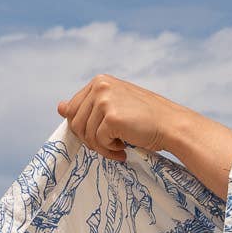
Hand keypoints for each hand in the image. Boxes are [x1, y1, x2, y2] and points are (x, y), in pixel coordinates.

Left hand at [55, 73, 179, 163]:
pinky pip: (98, 141)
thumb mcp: (115, 106)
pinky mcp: (111, 116)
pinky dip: (110, 151)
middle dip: (90, 140)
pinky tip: (124, 149)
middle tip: (110, 147)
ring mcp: (104, 100)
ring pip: (86, 133)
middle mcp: (99, 86)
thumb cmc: (146, 119)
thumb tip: (60, 107)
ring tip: (118, 149)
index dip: (84, 128)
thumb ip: (88, 106)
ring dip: (101, 148)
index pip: (73, 109)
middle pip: (75, 122)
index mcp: (99, 81)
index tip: (102, 136)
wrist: (171, 125)